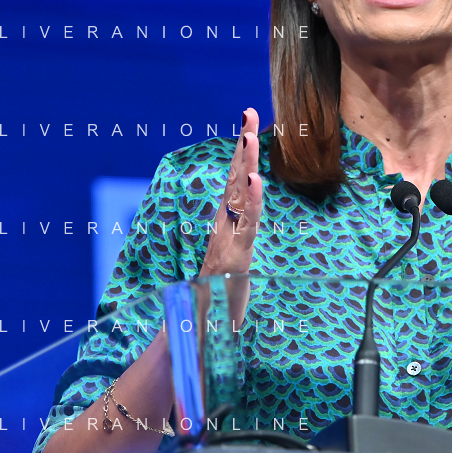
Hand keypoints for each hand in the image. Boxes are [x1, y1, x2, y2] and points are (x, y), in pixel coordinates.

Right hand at [197, 107, 263, 322]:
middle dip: (243, 146)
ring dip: (245, 164)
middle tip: (249, 113)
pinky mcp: (233, 257)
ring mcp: (228, 241)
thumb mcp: (228, 273)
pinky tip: (256, 180)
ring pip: (238, 197)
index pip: (236, 185)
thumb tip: (234, 240)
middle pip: (235, 181)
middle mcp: (224, 230)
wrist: (195, 339)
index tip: (249, 125)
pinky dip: (250, 201)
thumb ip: (232, 250)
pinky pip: (244, 224)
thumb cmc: (211, 310)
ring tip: (250, 135)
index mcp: (225, 228)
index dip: (243, 156)